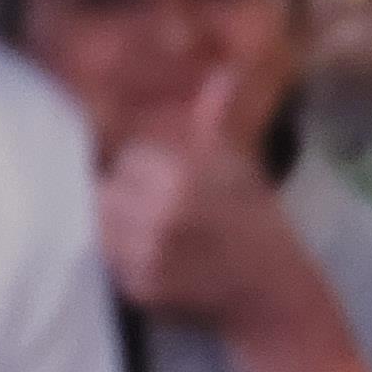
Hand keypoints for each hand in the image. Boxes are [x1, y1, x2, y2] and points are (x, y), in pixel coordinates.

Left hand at [96, 67, 306, 330]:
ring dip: (115, 226)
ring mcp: (147, 254)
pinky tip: (153, 257)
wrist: (271, 295)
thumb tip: (222, 76)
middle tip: (146, 205)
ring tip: (146, 230)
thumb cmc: (255, 223)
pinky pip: (110, 262)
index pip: (127, 157)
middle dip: (121, 195)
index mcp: (183, 176)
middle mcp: (160, 214)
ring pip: (100, 225)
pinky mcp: (139, 289)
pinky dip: (123, 259)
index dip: (138, 166)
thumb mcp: (240, 166)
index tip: (152, 177)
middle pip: (105, 190)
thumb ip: (218, 120)